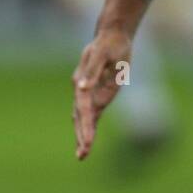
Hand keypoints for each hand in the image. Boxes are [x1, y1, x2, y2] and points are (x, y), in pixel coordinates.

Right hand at [72, 29, 131, 159]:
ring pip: (83, 119)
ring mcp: (90, 93)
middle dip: (81, 136)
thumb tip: (81, 87)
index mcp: (83, 82)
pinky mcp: (99, 94)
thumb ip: (91, 71)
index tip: (88, 142)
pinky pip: (93, 114)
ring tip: (82, 155)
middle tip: (82, 155)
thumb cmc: (109, 44)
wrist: (112, 37)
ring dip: (82, 136)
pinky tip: (87, 142)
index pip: (84, 108)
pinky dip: (89, 128)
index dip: (86, 126)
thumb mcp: (102, 54)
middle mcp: (83, 90)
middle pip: (80, 117)